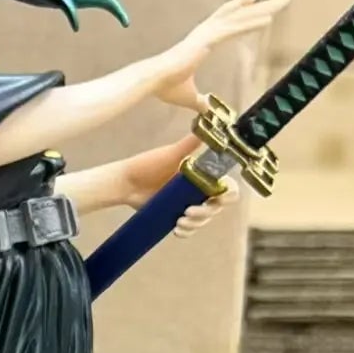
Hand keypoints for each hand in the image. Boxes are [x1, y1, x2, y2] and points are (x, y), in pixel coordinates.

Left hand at [116, 133, 240, 236]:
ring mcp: (188, 203)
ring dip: (195, 223)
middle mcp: (198, 190)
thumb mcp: (172, 154)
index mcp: (203, 175)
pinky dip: (186, 231)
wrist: (126, 182)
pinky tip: (177, 229)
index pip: (227, 187)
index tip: (217, 198)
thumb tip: (208, 121)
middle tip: (189, 211)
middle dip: (206, 212)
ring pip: (203, 219)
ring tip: (179, 221)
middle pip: (216, 207)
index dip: (227, 194)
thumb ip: (191, 143)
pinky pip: (189, 228)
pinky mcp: (176, 215)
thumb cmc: (147, 165)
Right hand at [154, 0, 288, 111]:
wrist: (152, 81)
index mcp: (201, 40)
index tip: (255, 0)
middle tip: (281, 0)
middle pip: (238, 14)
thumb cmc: (165, 86)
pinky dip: (251, 24)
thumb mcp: (188, 97)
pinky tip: (268, 20)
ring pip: (240, 17)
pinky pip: (234, 30)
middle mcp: (205, 32)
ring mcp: (207, 34)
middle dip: (260, 6)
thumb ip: (200, 102)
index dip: (241, 10)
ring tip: (283, 3)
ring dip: (263, 9)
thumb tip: (206, 111)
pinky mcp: (207, 40)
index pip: (226, 21)